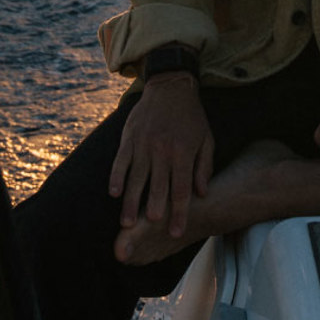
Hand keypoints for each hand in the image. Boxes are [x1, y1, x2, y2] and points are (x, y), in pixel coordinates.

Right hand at [108, 73, 213, 242]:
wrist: (171, 86)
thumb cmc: (191, 116)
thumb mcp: (206, 138)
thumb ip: (204, 166)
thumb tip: (201, 193)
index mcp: (183, 152)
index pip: (181, 190)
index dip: (178, 213)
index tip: (176, 232)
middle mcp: (162, 150)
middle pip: (157, 187)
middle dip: (153, 210)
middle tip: (150, 229)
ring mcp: (144, 143)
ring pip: (136, 178)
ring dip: (131, 202)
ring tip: (127, 223)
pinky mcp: (129, 137)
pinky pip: (120, 161)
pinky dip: (116, 177)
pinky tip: (114, 193)